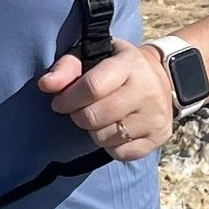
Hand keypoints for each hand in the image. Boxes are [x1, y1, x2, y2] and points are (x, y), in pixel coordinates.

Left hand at [37, 41, 175, 161]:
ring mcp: (155, 116)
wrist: (162, 79)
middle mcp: (147, 90)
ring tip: (97, 119)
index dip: (68, 99)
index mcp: (130, 64)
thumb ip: (67, 67)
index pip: (93, 87)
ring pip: (106, 137)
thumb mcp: (93, 56)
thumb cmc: (116, 67)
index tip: (59, 103)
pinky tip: (112, 131)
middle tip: (79, 111)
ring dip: (93, 132)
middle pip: (96, 116)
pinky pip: (121, 153)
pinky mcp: (159, 137)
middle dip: (79, 116)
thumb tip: (45, 84)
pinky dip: (109, 146)